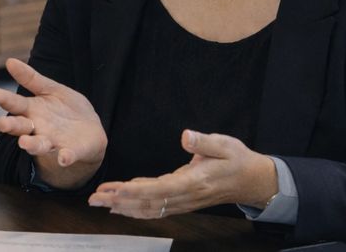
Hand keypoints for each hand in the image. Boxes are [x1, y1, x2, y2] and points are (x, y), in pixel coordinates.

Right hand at [0, 58, 106, 187]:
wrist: (90, 130)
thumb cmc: (65, 109)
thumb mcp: (51, 90)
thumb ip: (31, 78)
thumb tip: (9, 61)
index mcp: (32, 110)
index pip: (15, 104)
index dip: (5, 99)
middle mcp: (37, 128)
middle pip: (20, 127)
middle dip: (11, 126)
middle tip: (1, 123)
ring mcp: (52, 142)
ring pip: (38, 144)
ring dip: (31, 144)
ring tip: (24, 142)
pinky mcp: (70, 152)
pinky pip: (66, 156)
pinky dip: (64, 157)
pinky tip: (63, 158)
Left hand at [87, 129, 276, 218]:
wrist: (251, 181)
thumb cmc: (237, 160)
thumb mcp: (225, 144)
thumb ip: (204, 142)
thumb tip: (185, 136)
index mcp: (194, 182)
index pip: (160, 189)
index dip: (135, 191)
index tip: (114, 189)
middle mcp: (186, 196)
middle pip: (148, 203)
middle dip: (119, 201)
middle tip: (94, 198)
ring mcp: (183, 202)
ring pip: (149, 209)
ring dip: (122, 206)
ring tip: (99, 202)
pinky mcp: (180, 201)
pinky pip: (154, 208)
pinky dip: (134, 208)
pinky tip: (119, 205)